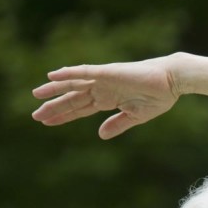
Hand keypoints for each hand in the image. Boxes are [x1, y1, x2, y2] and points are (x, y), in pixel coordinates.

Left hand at [31, 55, 181, 138]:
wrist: (172, 82)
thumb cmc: (158, 97)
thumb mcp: (136, 116)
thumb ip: (117, 124)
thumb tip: (100, 135)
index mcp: (108, 100)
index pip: (80, 109)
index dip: (64, 115)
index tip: (47, 122)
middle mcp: (102, 89)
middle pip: (73, 98)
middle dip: (54, 106)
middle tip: (35, 115)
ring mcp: (103, 80)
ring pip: (73, 84)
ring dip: (55, 89)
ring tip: (36, 94)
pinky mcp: (108, 72)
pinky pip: (84, 72)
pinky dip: (68, 73)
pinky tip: (53, 76)